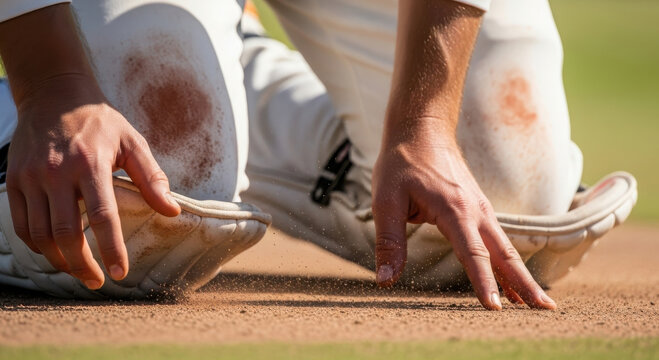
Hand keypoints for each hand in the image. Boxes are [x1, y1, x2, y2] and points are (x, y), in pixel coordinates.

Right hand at [6, 74, 180, 288]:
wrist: (54, 94)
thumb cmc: (101, 122)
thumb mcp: (133, 143)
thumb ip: (152, 178)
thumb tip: (173, 211)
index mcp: (91, 164)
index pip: (103, 217)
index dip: (112, 249)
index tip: (120, 273)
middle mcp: (56, 173)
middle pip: (66, 233)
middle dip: (83, 265)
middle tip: (98, 282)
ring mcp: (31, 177)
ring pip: (40, 234)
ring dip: (59, 260)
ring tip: (79, 270)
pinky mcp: (14, 180)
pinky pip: (21, 224)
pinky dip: (37, 244)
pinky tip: (55, 252)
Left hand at [371, 124, 555, 309]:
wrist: (422, 128)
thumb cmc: (401, 163)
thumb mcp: (385, 201)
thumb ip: (388, 242)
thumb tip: (385, 281)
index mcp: (454, 209)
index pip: (473, 253)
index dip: (484, 282)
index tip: (495, 308)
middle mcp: (475, 210)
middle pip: (504, 253)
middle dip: (524, 283)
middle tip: (546, 310)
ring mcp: (481, 208)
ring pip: (506, 248)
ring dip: (522, 276)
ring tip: (539, 304)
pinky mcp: (478, 208)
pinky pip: (497, 240)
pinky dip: (509, 262)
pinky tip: (513, 280)